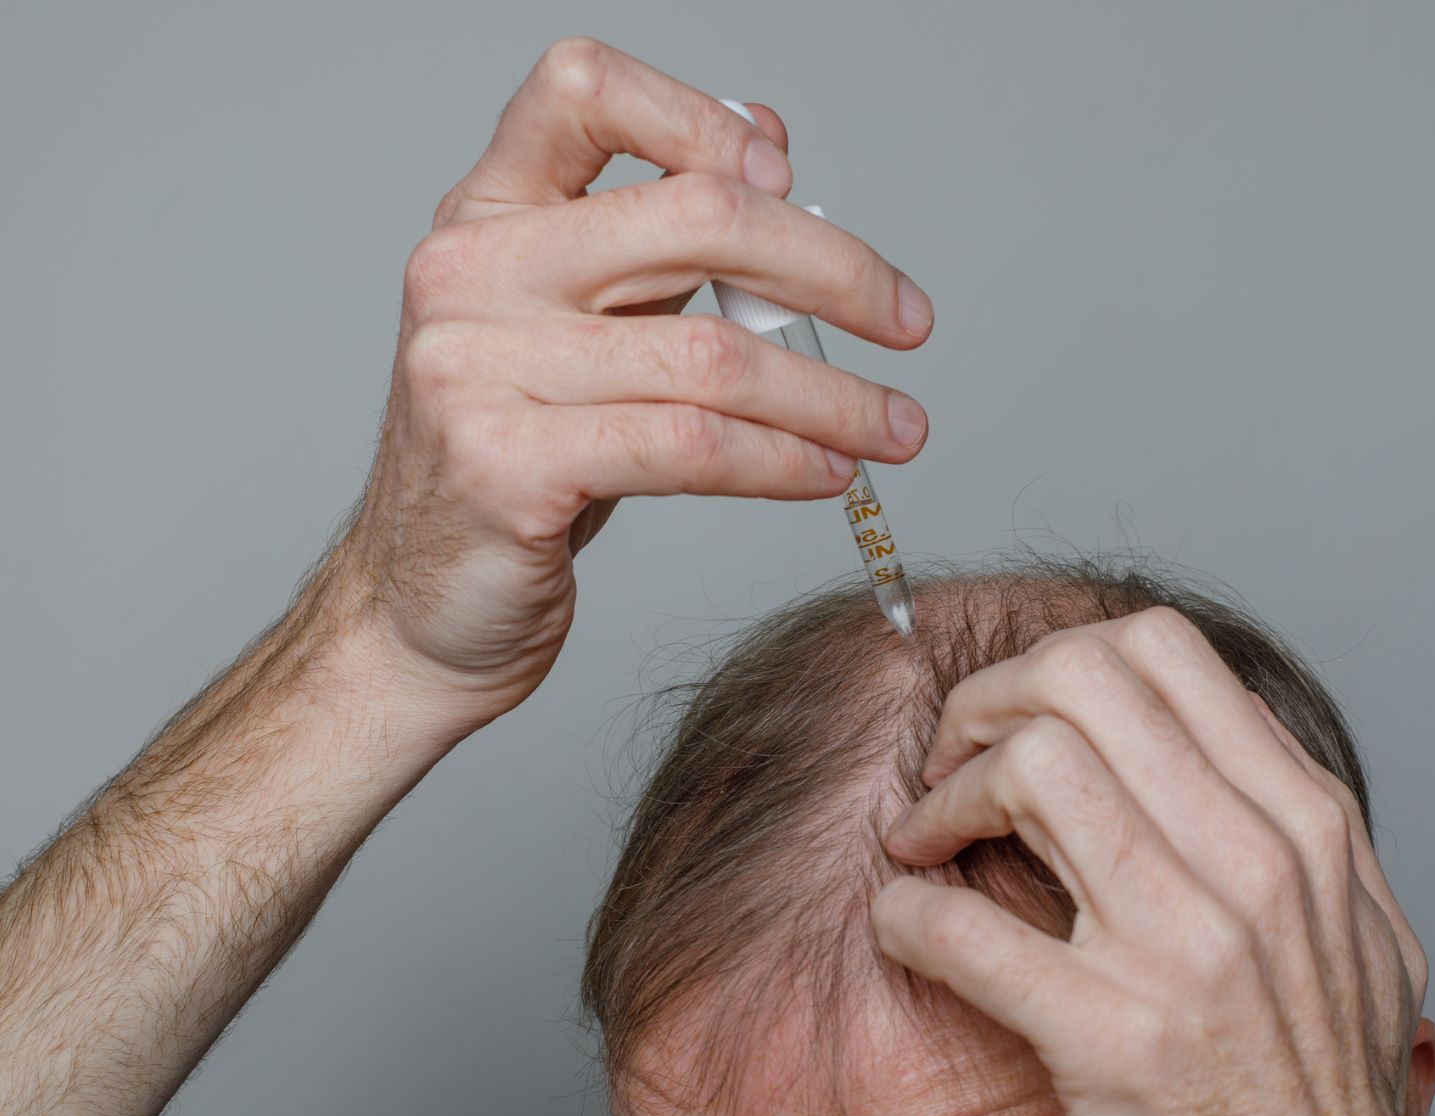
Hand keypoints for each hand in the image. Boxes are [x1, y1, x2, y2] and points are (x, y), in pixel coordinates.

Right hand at [335, 37, 933, 731]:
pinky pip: (693, 446)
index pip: (581, 87)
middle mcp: (471, 272)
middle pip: (694, 215)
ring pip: (715, 354)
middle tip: (908, 322)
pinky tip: (829, 472)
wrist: (422, 604)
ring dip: (835, 397)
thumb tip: (764, 139)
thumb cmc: (516, 460)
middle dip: (833, 268)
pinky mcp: (507, 467)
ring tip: (897, 430)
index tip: (786, 176)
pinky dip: (784, 459)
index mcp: (487, 214)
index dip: (699, 116)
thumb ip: (652, 240)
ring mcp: (479, 368)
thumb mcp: (578, 329)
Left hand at [872, 608, 1434, 1115]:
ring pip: (1032, 769)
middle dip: (985, 704)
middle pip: (1081, 681)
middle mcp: (1253, 865)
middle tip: (952, 762)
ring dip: (946, 798)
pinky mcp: (1113, 1036)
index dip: (1056, 662)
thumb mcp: (1355, 923)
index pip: (1159, 651)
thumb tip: (1218, 713)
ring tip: (929, 843)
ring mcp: (1186, 948)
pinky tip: (908, 926)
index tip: (1020, 720)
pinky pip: (966, 931)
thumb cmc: (1322, 1082)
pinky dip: (910, 916)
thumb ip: (1293, 810)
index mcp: (1301, 824)